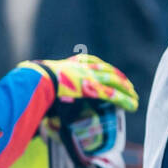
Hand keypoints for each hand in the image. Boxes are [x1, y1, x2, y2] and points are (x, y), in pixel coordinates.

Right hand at [19, 54, 138, 112]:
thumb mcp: (40, 84)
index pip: (91, 61)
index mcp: (70, 65)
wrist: (37, 82)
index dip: (102, 67)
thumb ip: (43, 93)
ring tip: (134, 97)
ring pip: (114, 83)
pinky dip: (125, 101)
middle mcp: (83, 69)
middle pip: (106, 71)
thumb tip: (34, 106)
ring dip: (126, 90)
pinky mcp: (95, 90)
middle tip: (127, 85)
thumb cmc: (33, 85)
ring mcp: (90, 78)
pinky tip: (133, 106)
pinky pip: (114, 96)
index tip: (108, 70)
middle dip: (118, 78)